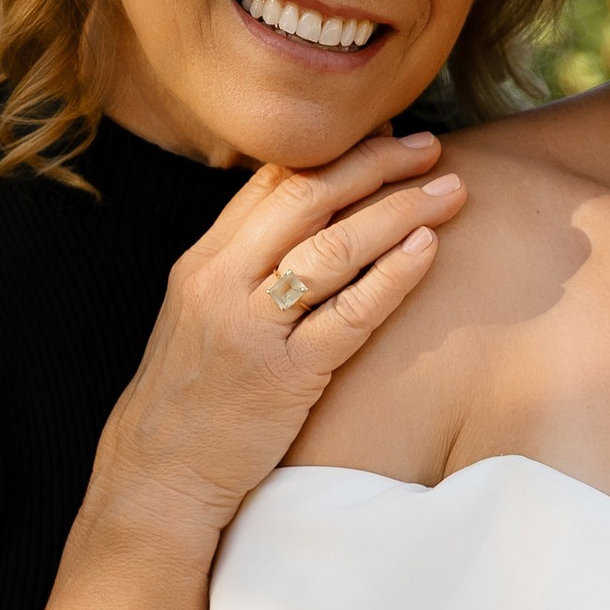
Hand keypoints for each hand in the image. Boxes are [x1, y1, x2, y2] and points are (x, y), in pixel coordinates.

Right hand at [88, 129, 466, 540]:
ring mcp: (253, 328)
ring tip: (450, 189)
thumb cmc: (190, 403)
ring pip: (334, 247)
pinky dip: (393, 276)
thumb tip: (301, 230)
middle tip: (429, 147)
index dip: (334, 150)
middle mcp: (223, 282)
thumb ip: (242, 271)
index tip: (383, 133)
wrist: (158, 476)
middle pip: (307, 197)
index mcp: (203, 262)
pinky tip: (428, 248)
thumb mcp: (199, 319)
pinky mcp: (285, 377)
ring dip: (399, 210)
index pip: (271, 182)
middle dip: (375, 164)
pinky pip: (348, 315)